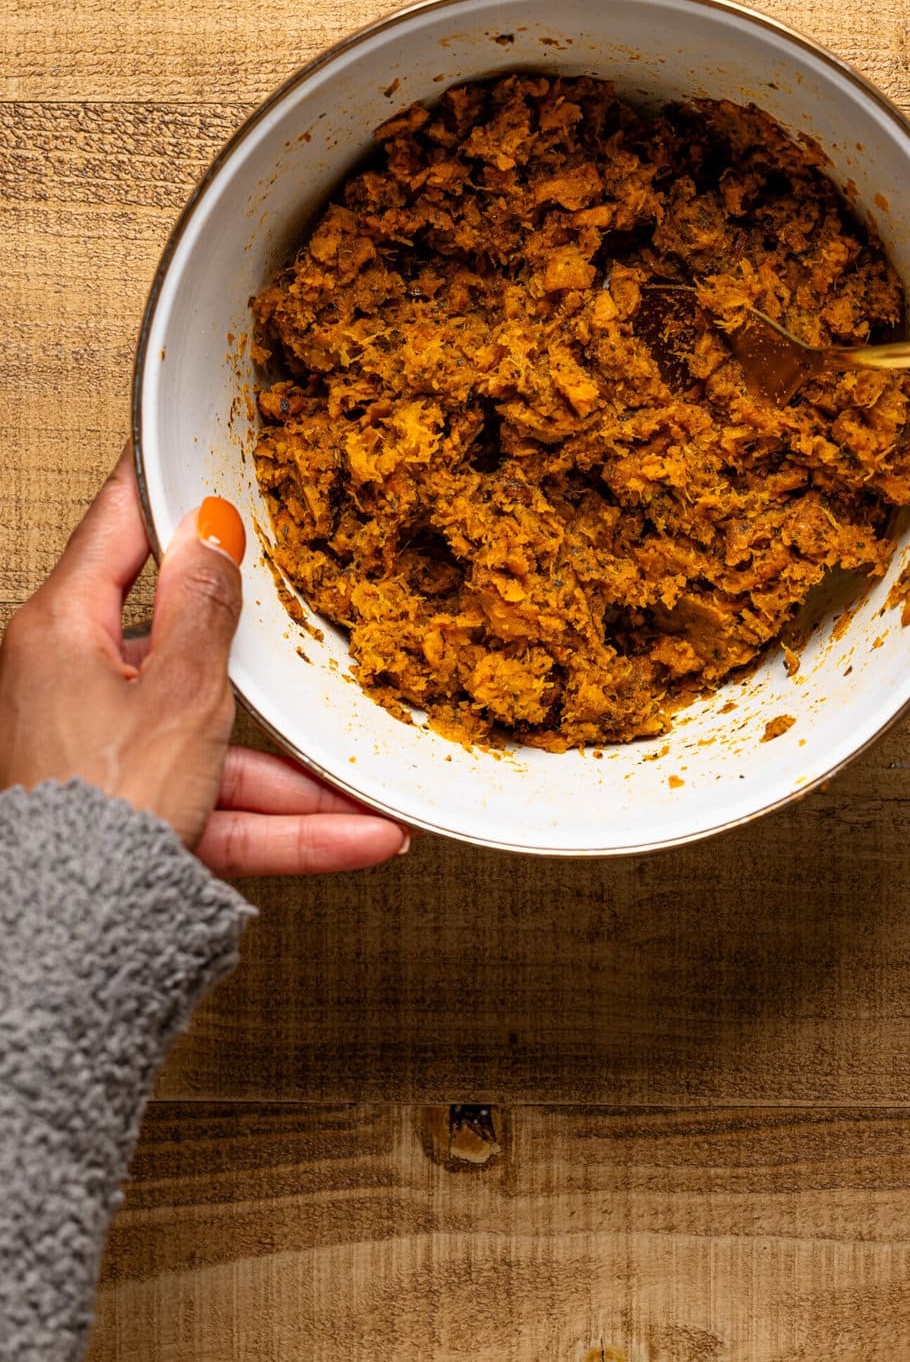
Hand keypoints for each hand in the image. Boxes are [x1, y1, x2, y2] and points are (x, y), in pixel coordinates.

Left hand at [0, 448, 409, 875]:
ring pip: (214, 746)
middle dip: (268, 678)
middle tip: (308, 631)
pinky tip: (353, 838)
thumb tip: (207, 532)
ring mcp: (101, 754)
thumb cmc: (100, 808)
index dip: (162, 484)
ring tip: (370, 800)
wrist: (67, 946)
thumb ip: (205, 607)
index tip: (184, 442)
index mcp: (62, 630)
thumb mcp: (179, 690)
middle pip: (186, 653)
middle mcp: (72, 684)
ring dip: (293, 782)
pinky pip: (214, 809)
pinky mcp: (129, 816)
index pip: (119, 528)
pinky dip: (278, 826)